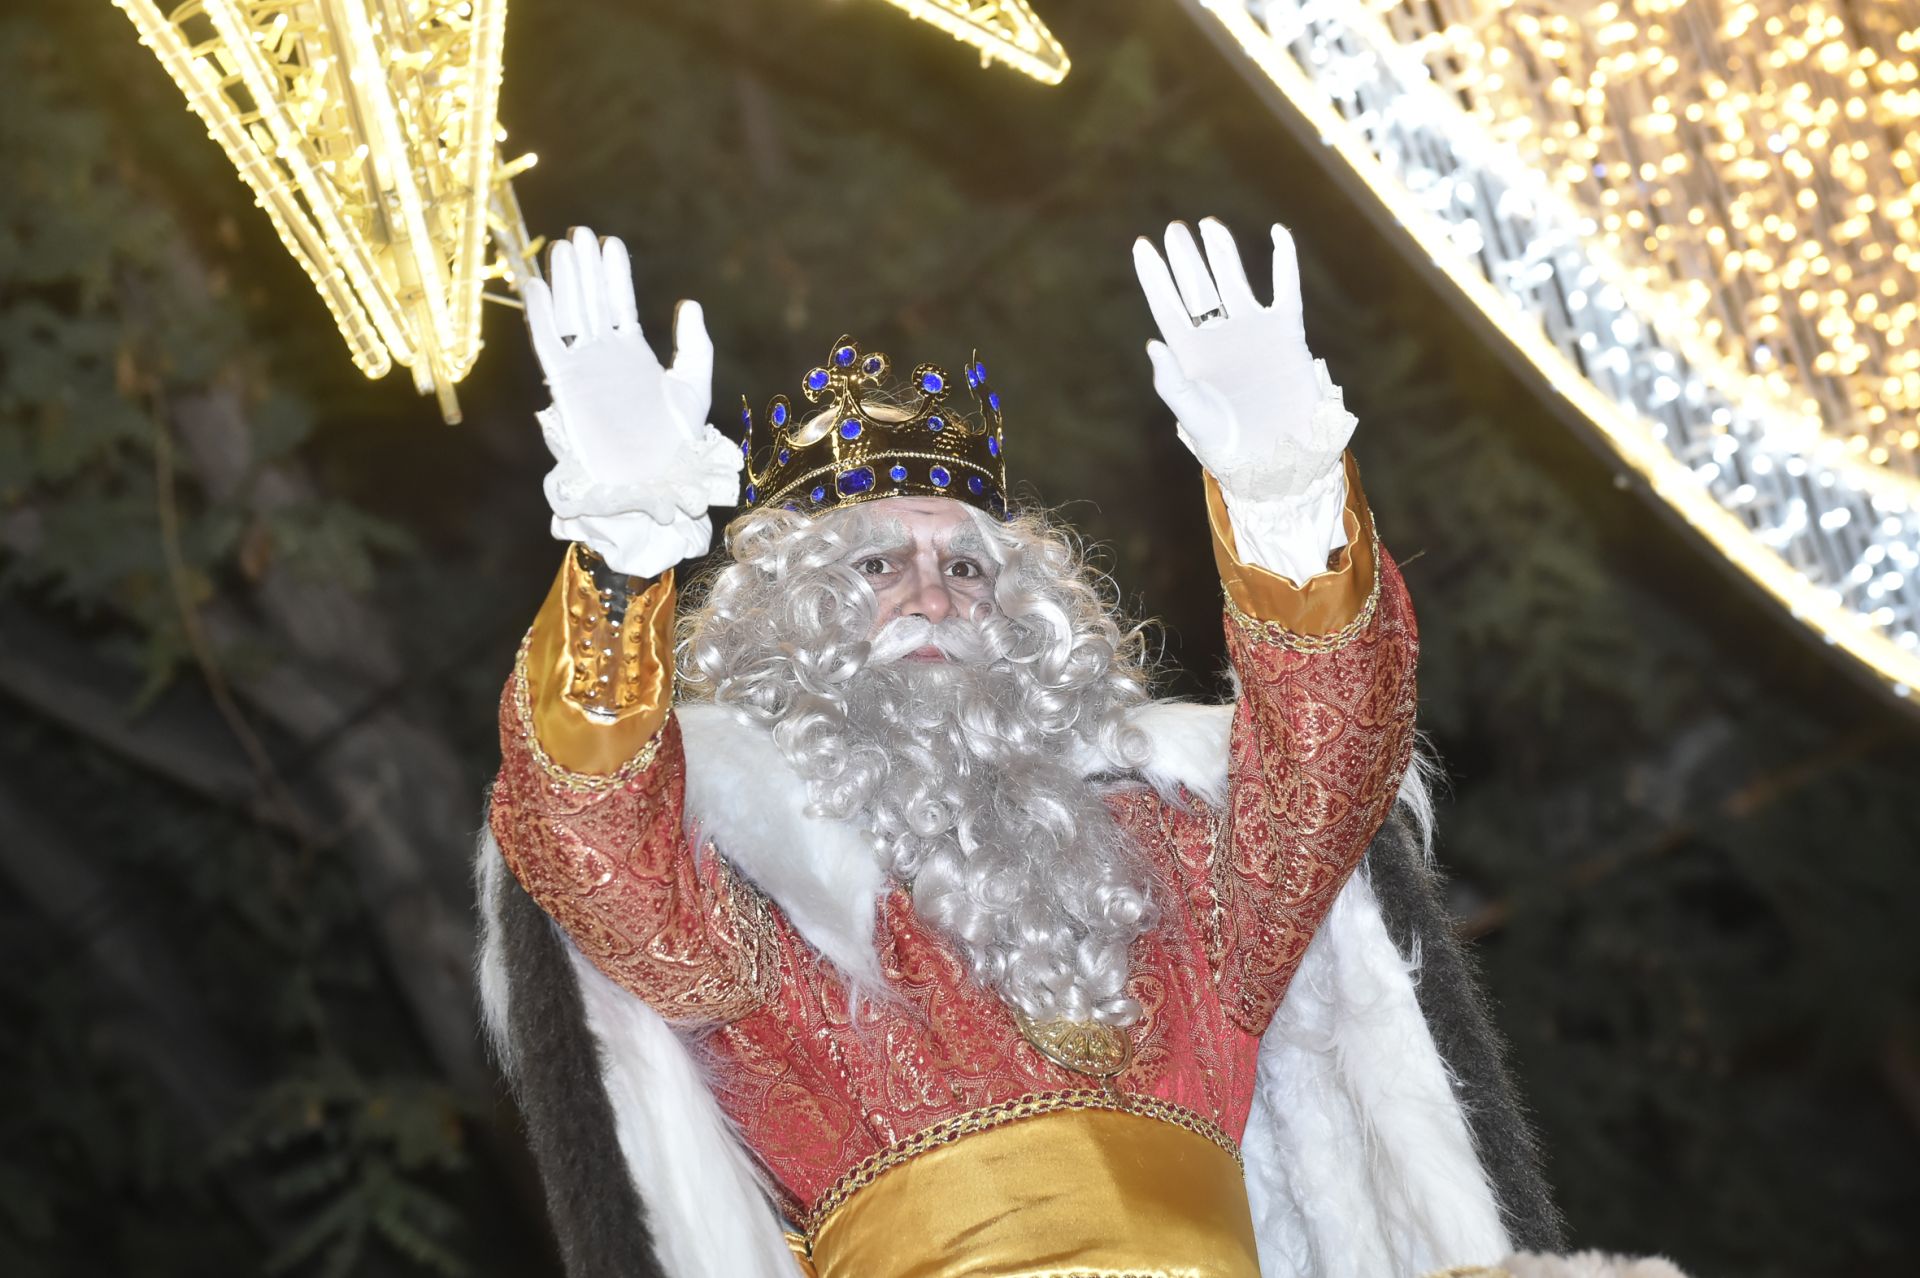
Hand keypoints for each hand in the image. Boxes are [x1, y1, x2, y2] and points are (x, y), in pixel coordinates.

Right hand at [524, 227, 740, 575]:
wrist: (651, 480)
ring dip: (565, 281)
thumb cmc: (677, 443)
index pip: (619, 305)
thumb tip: (689, 304)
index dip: (614, 274)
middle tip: (580, 232)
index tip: (611, 243)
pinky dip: (541, 315)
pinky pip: (548, 343)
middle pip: (590, 301)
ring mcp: (583, 368)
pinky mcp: (566, 384)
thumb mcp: (693, 387)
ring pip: (569, 315)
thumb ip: (694, 346)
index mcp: (633, 355)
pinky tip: (538, 286)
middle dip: (586, 268)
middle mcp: (605, 357)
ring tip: (563, 246)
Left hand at [1131, 219, 1352, 503]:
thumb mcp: (1193, 414)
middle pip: (1198, 286)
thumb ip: (1172, 380)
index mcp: (1189, 352)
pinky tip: (1278, 233)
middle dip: (1186, 258)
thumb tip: (1152, 342)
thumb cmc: (1226, 442)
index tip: (1142, 246)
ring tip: (1209, 226)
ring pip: (1234, 280)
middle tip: (1175, 228)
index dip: (1155, 276)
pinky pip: (1285, 289)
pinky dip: (1284, 261)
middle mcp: (1218, 335)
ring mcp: (1252, 330)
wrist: (1275, 456)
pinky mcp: (1286, 332)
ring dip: (1223, 252)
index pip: (1168, 305)